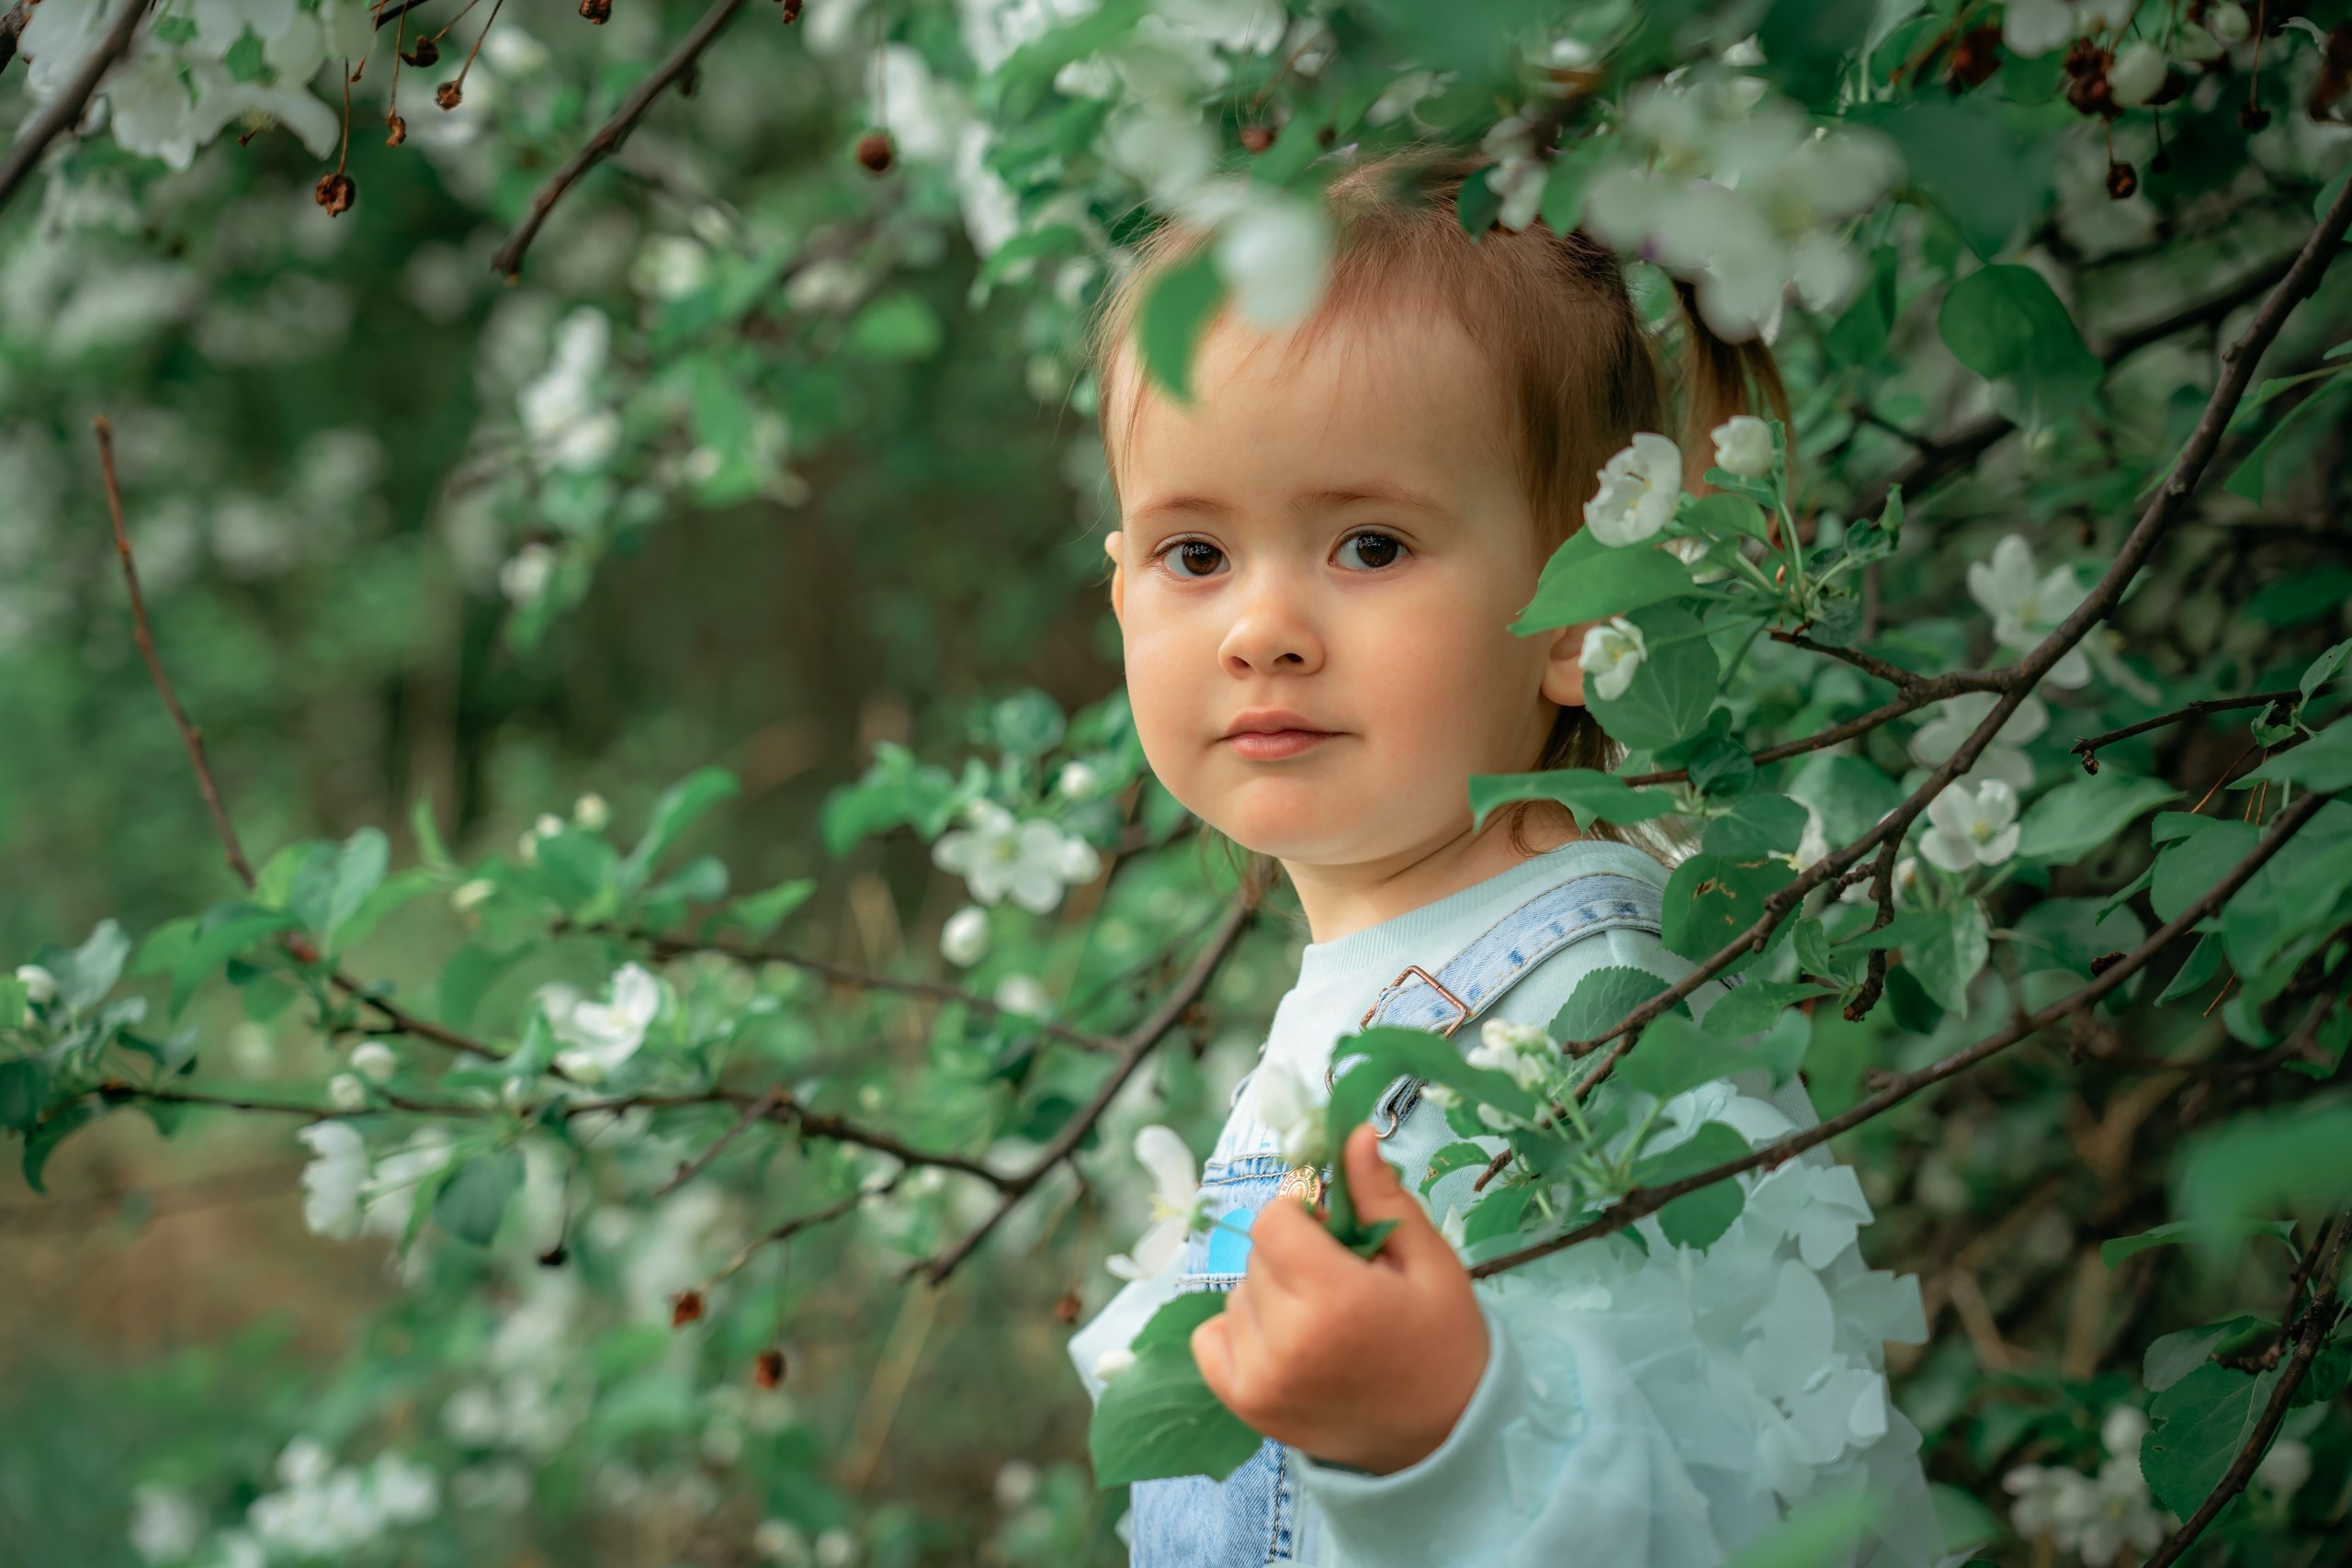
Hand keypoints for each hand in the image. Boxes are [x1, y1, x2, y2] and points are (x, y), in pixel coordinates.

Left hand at [1190, 1123, 1488, 1475]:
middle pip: (1257, 1254)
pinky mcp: (1245, 1405)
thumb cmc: (1442, 1342)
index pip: (1272, 1220)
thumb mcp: (1429, 1262)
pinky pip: (1212, 1336)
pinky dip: (1241, 1329)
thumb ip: (1381, 1197)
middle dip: (1292, 1253)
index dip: (1300, 1211)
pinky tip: (1287, 1340)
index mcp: (1336, 1299)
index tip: (1330, 1227)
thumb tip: (1354, 1133)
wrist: (1442, 1438)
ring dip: (1270, 1292)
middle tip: (1339, 1280)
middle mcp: (1287, 1341)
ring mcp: (1260, 1378)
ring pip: (1238, 1292)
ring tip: (1322, 1319)